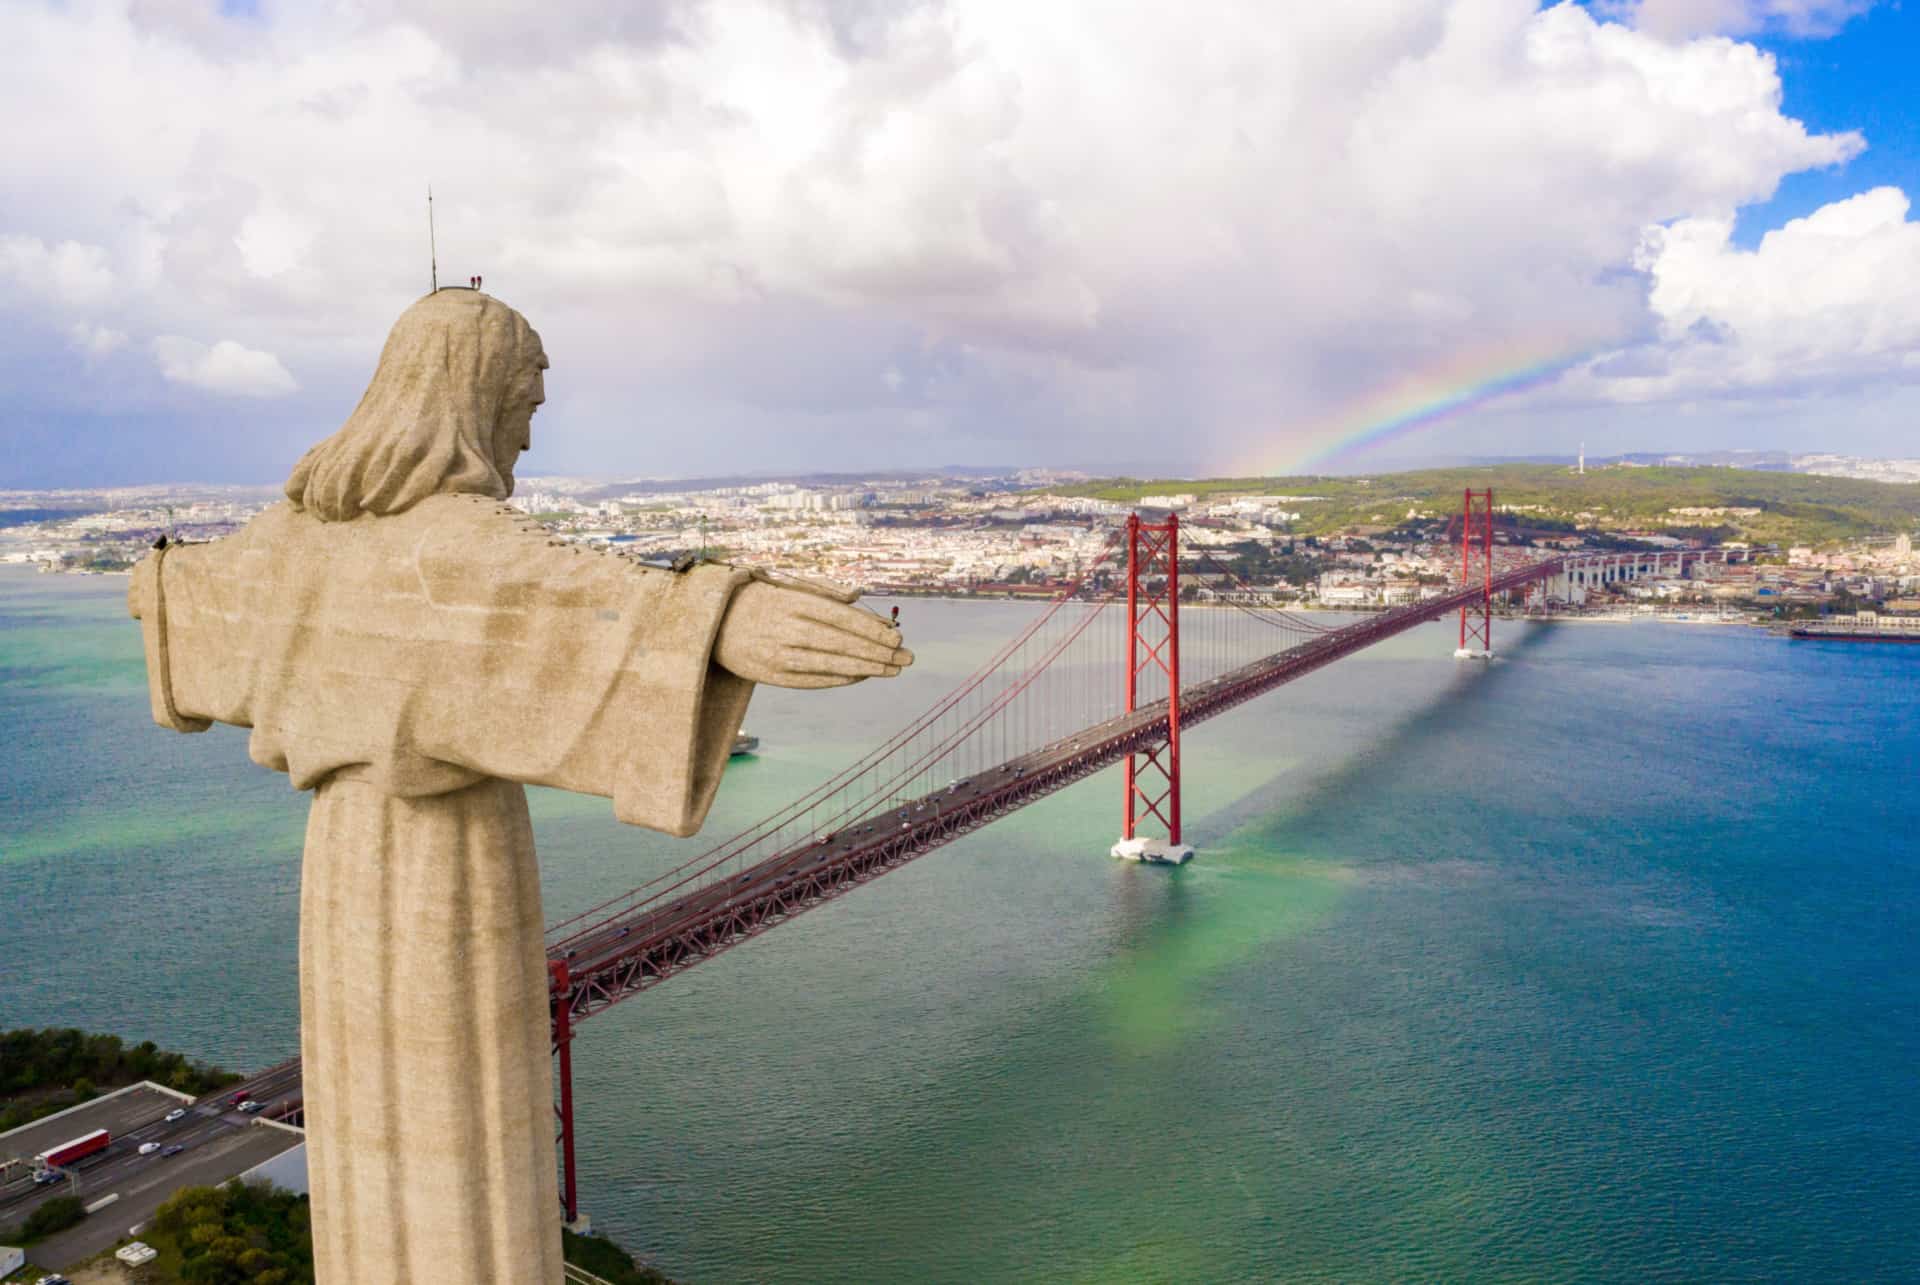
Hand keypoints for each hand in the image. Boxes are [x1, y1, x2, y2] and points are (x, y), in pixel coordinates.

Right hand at [713, 581, 913, 688]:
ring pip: (832, 664)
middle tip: (907, 657)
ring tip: (892, 669)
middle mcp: (786, 629)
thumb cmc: (759, 599)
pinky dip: (842, 679)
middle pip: (842, 643)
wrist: (712, 624)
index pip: (842, 618)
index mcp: (792, 602)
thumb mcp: (787, 586)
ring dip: (867, 668)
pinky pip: (815, 680)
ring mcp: (779, 655)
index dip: (872, 629)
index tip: (897, 636)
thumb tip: (859, 595)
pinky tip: (863, 676)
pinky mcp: (772, 676)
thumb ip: (823, 589)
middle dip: (879, 652)